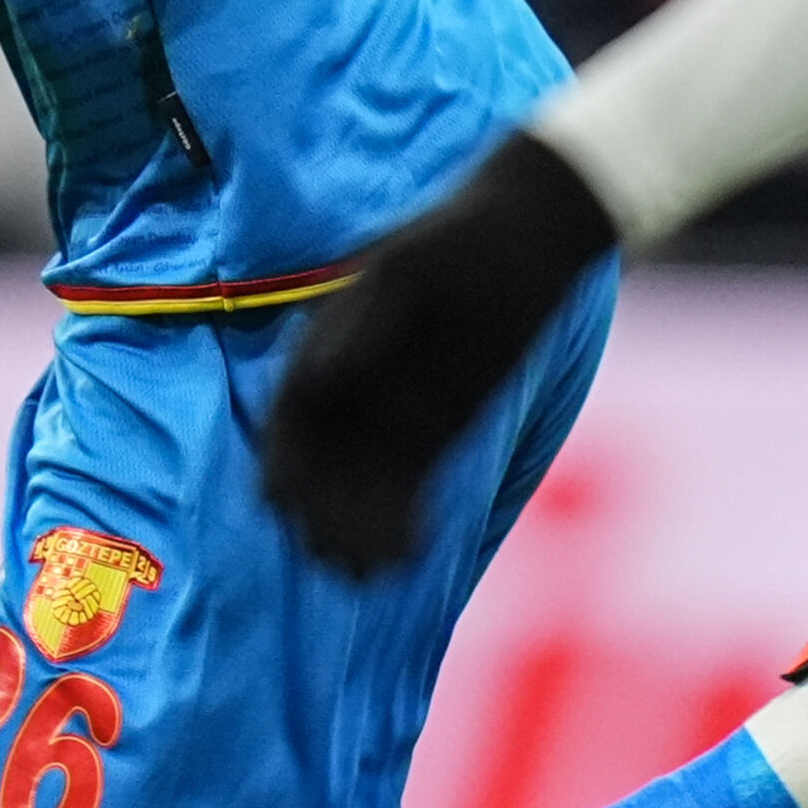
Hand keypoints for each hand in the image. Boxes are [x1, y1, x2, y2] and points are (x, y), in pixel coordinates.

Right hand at [262, 136, 621, 572]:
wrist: (527, 238)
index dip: (280, 462)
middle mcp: (349, 390)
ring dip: (356, 532)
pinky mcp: (435, 435)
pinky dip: (402, 527)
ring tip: (370, 569)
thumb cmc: (458, 240)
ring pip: (359, 492)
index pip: (287, 419)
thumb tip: (321, 377)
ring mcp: (391, 416)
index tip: (281, 501)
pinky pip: (408, 492)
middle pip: (318, 469)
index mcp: (323, 345)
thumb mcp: (406, 269)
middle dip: (319, 514)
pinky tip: (407, 556)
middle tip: (334, 553)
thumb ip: (361, 321)